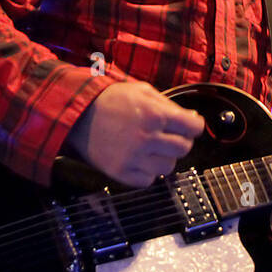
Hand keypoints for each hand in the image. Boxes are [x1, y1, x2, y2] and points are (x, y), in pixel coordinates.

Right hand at [64, 81, 204, 186]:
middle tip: (169, 136)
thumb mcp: (142, 91)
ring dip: (164, 158)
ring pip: (168, 167)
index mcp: (155, 115)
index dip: (194, 126)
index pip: (193, 128)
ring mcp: (133, 157)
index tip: (189, 126)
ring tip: (152, 148)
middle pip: (183, 149)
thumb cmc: (111, 99)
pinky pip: (148, 181)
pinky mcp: (120, 172)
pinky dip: (147, 172)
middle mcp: (147, 138)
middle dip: (180, 141)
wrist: (77, 114)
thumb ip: (169, 105)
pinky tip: (139, 159)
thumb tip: (193, 118)